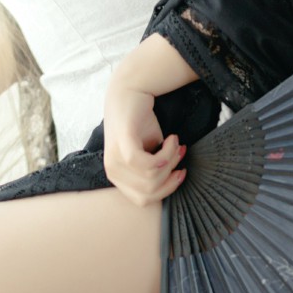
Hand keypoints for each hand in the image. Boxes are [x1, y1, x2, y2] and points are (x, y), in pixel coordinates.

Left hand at [103, 72, 186, 208]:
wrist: (130, 92)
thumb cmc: (141, 124)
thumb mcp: (149, 154)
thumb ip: (156, 173)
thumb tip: (174, 184)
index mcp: (117, 177)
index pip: (144, 200)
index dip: (167, 189)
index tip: (181, 171)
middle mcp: (112, 170)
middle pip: (150, 192)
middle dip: (171, 175)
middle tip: (179, 153)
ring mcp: (114, 158)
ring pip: (152, 178)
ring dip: (172, 160)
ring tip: (175, 142)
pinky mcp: (122, 143)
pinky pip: (148, 164)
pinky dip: (166, 154)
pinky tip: (171, 138)